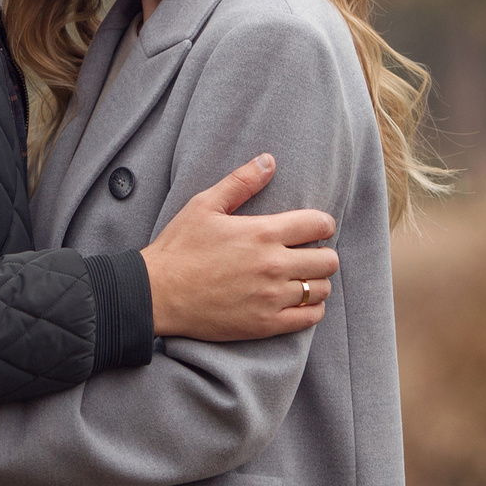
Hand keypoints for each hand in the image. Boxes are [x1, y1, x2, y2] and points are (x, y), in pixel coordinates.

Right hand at [141, 154, 338, 341]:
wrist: (157, 293)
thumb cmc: (179, 247)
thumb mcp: (204, 205)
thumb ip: (240, 182)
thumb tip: (269, 161)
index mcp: (263, 232)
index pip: (319, 225)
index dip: (323, 224)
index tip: (316, 228)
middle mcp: (273, 265)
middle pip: (328, 260)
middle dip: (323, 254)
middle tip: (308, 255)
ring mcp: (271, 297)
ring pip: (321, 289)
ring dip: (317, 282)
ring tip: (302, 279)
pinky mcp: (265, 324)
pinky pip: (309, 318)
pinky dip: (312, 309)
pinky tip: (300, 302)